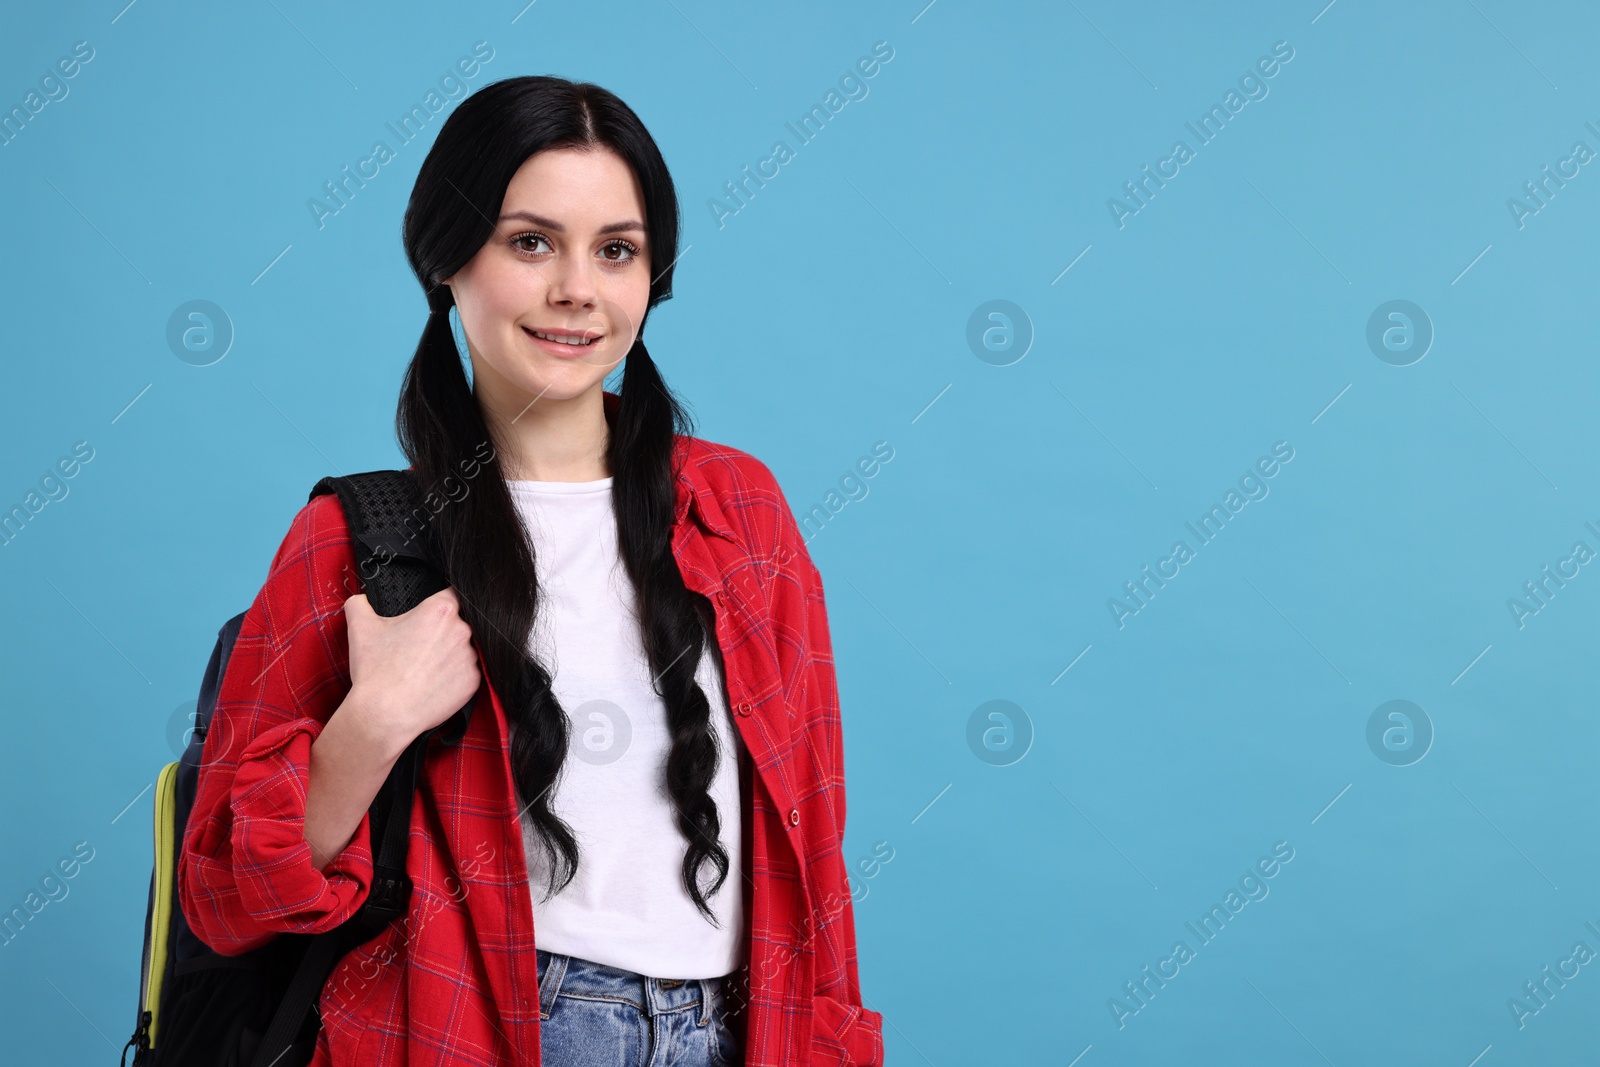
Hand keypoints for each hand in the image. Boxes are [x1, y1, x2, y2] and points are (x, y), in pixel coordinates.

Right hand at [342, 586, 481, 754]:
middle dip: (441, 632)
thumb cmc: (375, 669)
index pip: (452, 594)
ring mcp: (470, 658)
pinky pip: (466, 674)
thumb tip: (359, 599)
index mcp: (440, 610)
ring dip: (448, 655)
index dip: (439, 604)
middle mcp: (462, 630)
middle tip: (419, 647)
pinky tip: (433, 683)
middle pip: (458, 623)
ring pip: (463, 649)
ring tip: (424, 668)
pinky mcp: (473, 681)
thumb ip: (360, 604)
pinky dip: (453, 677)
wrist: (384, 714)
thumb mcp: (360, 627)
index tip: (429, 615)